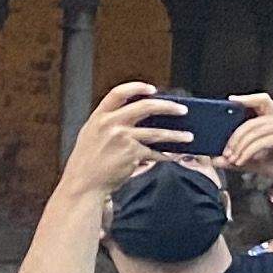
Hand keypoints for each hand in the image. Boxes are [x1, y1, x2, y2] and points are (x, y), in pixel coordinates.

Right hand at [65, 82, 193, 193]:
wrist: (83, 184)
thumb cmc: (89, 162)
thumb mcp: (92, 135)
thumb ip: (111, 123)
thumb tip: (143, 116)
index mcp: (98, 117)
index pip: (118, 93)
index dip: (137, 87)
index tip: (153, 89)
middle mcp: (110, 124)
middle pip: (146, 107)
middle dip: (169, 107)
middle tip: (184, 110)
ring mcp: (121, 138)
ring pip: (157, 132)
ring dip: (176, 135)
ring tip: (189, 136)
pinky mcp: (131, 153)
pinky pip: (155, 152)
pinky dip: (164, 156)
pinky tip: (172, 157)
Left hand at [222, 93, 272, 188]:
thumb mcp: (261, 162)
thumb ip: (241, 158)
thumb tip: (218, 160)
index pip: (263, 101)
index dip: (246, 99)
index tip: (230, 102)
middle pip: (252, 121)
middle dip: (235, 137)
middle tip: (226, 152)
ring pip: (254, 131)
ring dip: (239, 147)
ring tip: (233, 159)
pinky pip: (261, 142)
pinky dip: (248, 152)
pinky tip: (242, 161)